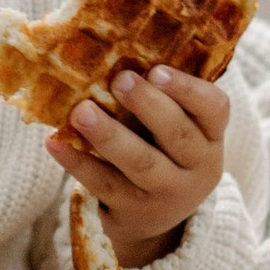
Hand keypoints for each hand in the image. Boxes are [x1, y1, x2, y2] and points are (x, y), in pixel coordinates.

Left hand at [47, 63, 226, 268]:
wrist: (154, 220)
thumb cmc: (160, 152)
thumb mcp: (176, 130)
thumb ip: (161, 98)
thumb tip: (115, 49)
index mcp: (211, 136)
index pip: (214, 108)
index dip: (187, 88)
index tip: (156, 70)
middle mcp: (199, 168)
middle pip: (178, 134)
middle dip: (148, 105)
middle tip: (119, 80)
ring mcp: (168, 194)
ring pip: (141, 162)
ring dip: (109, 134)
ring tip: (81, 111)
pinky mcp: (133, 211)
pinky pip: (105, 185)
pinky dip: (78, 162)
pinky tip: (55, 141)